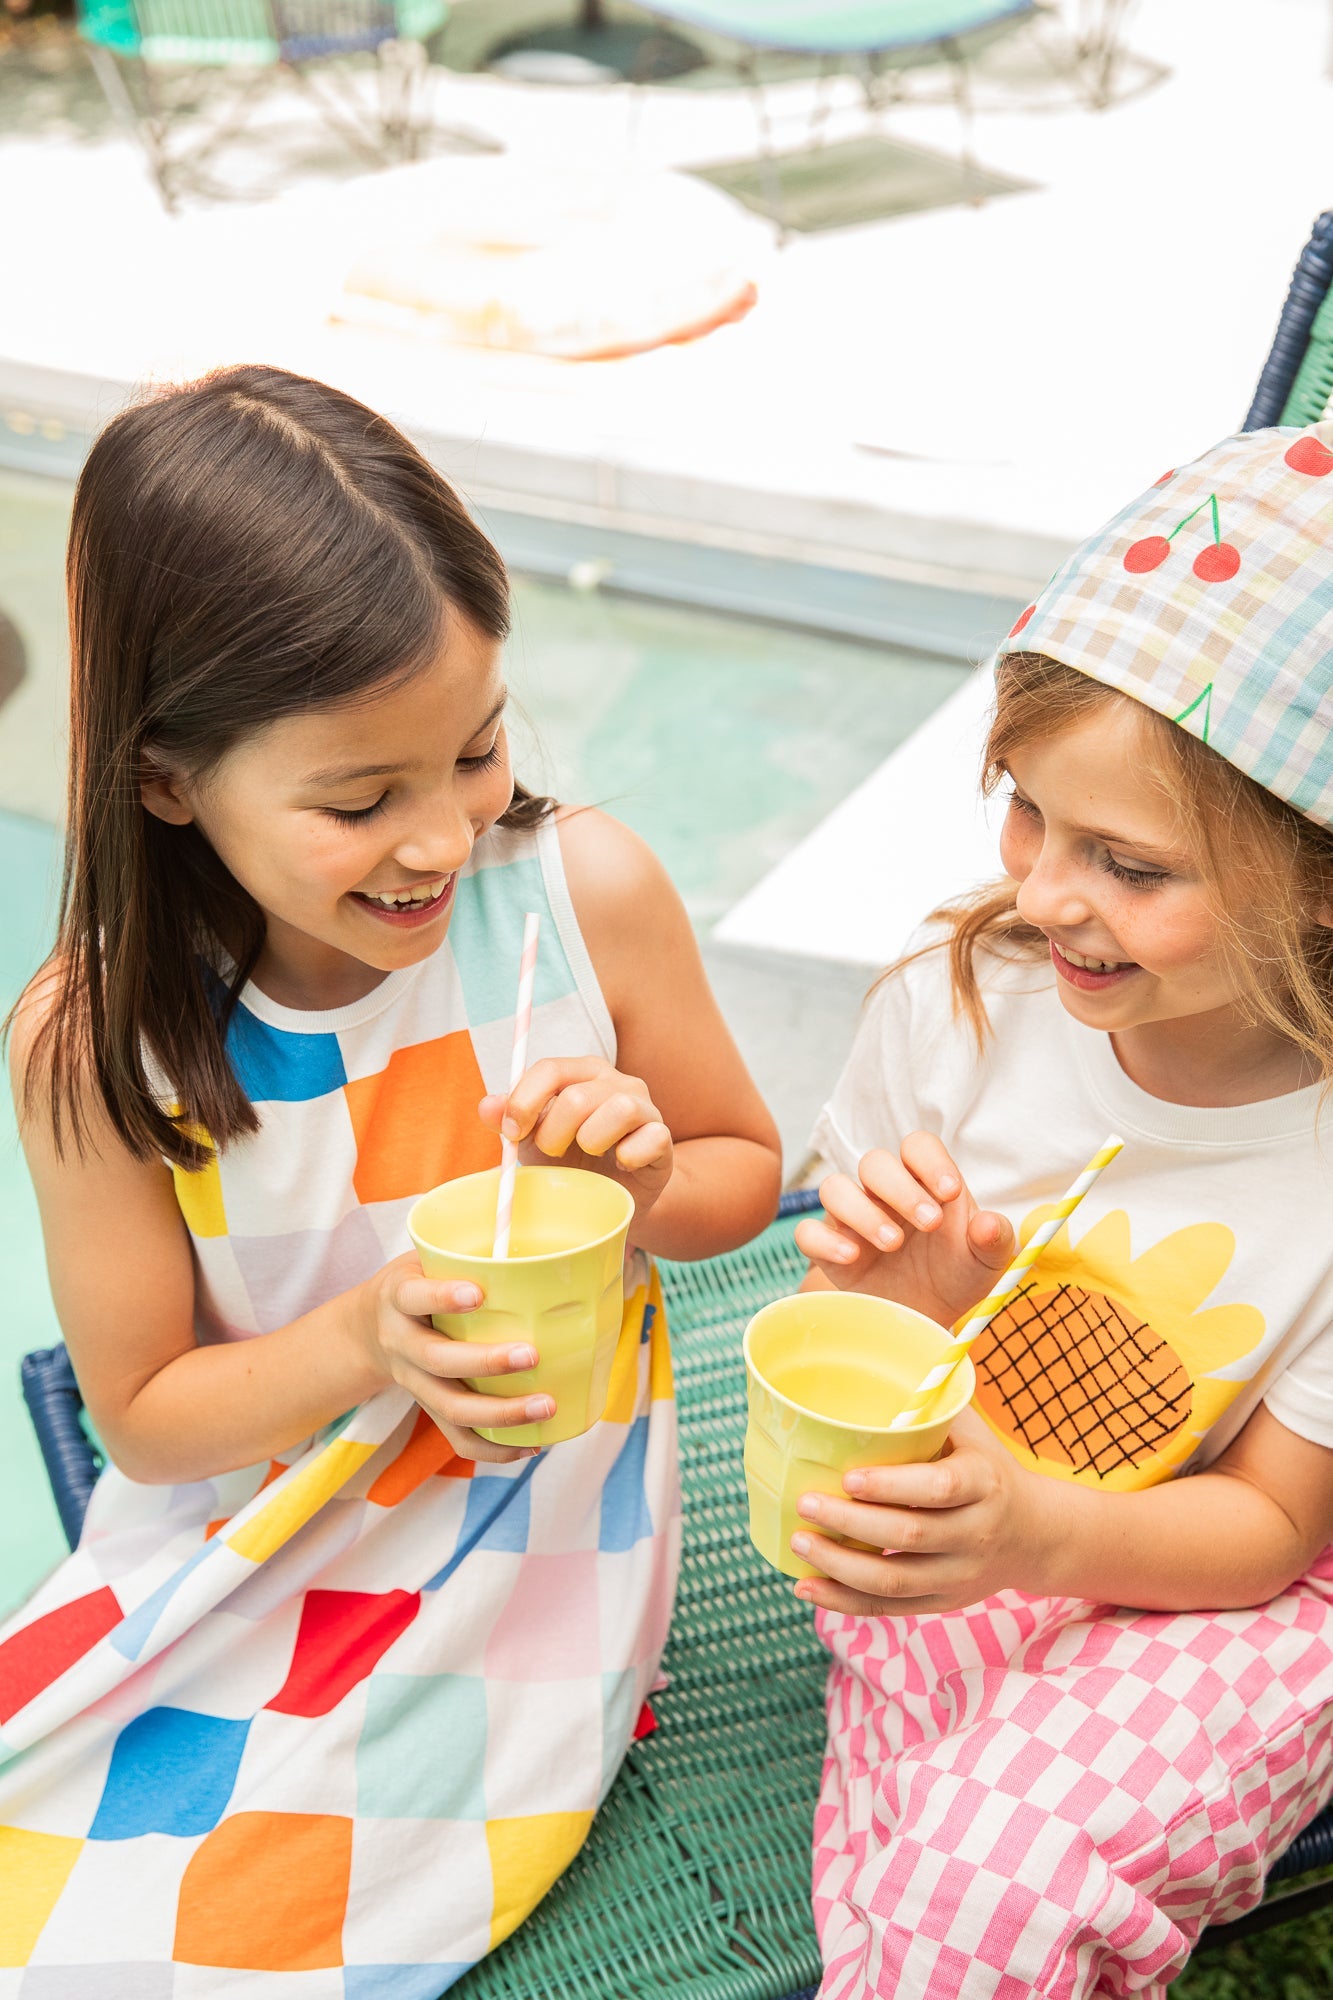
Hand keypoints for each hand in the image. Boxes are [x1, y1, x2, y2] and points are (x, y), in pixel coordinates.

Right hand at [359, 1253, 551, 1463]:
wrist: (369, 1329)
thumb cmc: (419, 1281)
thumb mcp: (426, 1256)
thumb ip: (467, 1251)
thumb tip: (536, 1236)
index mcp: (398, 1298)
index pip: (414, 1297)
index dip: (442, 1297)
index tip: (477, 1293)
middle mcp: (401, 1343)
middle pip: (437, 1361)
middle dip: (486, 1362)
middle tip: (531, 1355)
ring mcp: (413, 1383)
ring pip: (451, 1408)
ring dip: (501, 1413)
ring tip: (547, 1406)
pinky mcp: (428, 1409)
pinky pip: (458, 1439)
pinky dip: (495, 1449)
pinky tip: (532, 1445)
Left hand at [479, 1057, 672, 1221]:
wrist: (613, 1196)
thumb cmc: (571, 1161)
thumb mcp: (533, 1141)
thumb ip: (509, 1120)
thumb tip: (486, 1106)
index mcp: (581, 1072)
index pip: (550, 1069)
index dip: (524, 1102)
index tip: (512, 1134)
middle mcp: (616, 1082)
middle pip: (577, 1097)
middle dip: (554, 1134)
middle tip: (553, 1152)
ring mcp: (645, 1107)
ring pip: (618, 1109)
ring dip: (592, 1141)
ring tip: (589, 1154)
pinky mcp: (663, 1138)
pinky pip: (650, 1139)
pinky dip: (629, 1156)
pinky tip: (619, 1166)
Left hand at [789, 1409, 1051, 1614]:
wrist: (1036, 1535)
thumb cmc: (987, 1468)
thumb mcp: (971, 1434)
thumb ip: (928, 1408)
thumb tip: (872, 1365)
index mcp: (983, 1484)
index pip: (937, 1488)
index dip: (891, 1486)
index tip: (848, 1477)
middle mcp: (975, 1534)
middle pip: (908, 1537)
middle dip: (850, 1523)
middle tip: (805, 1502)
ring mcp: (959, 1575)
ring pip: (893, 1582)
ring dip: (839, 1566)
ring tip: (798, 1541)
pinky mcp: (943, 1602)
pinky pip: (888, 1609)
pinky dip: (844, 1602)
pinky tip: (807, 1586)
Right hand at [795, 1132, 1015, 1328]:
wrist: (926, 1320)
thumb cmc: (955, 1277)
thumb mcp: (986, 1264)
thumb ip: (994, 1240)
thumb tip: (987, 1224)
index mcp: (923, 1183)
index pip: (918, 1146)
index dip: (931, 1161)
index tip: (951, 1192)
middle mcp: (883, 1193)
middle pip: (874, 1162)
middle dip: (901, 1189)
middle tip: (929, 1224)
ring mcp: (851, 1219)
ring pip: (834, 1188)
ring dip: (862, 1211)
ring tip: (892, 1243)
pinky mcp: (827, 1250)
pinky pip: (807, 1233)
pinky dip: (826, 1242)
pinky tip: (853, 1258)